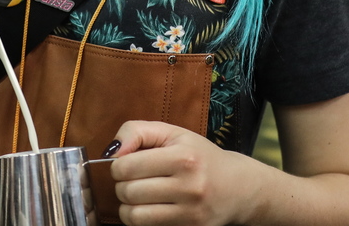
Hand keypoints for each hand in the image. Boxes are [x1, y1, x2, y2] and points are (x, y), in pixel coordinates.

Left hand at [110, 120, 252, 225]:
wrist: (237, 187)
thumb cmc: (199, 156)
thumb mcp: (173, 133)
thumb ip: (138, 131)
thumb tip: (111, 151)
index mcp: (183, 157)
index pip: (126, 166)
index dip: (118, 166)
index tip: (126, 164)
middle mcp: (189, 187)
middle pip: (128, 192)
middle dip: (122, 186)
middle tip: (133, 180)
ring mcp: (190, 213)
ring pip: (134, 216)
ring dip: (128, 207)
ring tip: (139, 196)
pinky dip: (141, 219)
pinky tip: (151, 208)